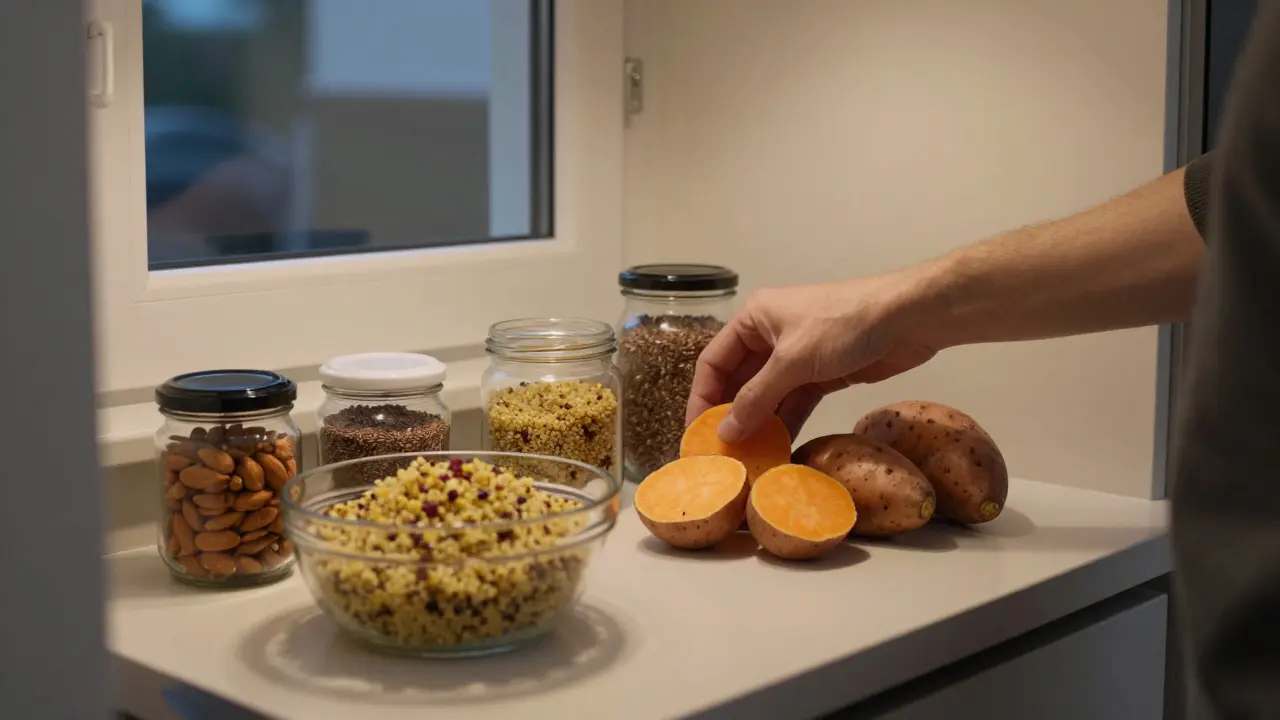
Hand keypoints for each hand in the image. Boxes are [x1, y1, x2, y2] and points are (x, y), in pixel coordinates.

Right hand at [686, 274, 939, 441]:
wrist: (908, 319)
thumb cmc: (844, 325)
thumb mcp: (792, 361)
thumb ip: (756, 398)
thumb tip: (725, 433)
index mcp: (754, 319)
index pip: (713, 362)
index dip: (702, 398)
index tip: (696, 434)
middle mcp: (770, 336)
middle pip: (738, 381)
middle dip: (730, 416)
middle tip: (721, 455)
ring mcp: (797, 357)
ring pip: (767, 397)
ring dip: (758, 425)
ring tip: (746, 460)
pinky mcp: (822, 375)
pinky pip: (793, 404)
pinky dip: (785, 425)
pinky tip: (777, 451)